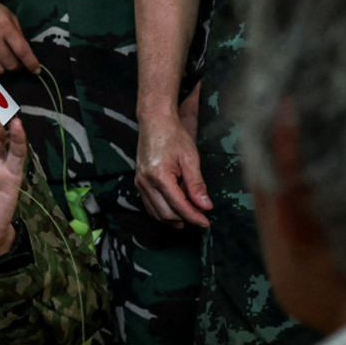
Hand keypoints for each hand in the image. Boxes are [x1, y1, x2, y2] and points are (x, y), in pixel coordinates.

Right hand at [0, 0, 39, 76]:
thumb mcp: (7, 13)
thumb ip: (17, 32)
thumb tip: (23, 50)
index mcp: (5, 27)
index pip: (22, 51)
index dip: (31, 63)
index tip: (36, 69)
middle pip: (11, 64)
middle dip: (17, 65)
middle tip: (16, 60)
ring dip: (4, 67)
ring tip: (3, 59)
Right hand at [135, 104, 210, 228]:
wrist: (155, 122)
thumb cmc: (174, 136)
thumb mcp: (190, 159)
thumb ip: (197, 184)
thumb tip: (205, 206)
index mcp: (159, 176)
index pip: (178, 205)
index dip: (194, 216)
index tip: (206, 222)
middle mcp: (146, 182)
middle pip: (166, 213)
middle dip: (185, 219)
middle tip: (201, 218)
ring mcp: (140, 183)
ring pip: (156, 212)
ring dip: (173, 218)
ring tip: (189, 217)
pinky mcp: (139, 182)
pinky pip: (150, 205)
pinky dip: (163, 212)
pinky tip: (175, 211)